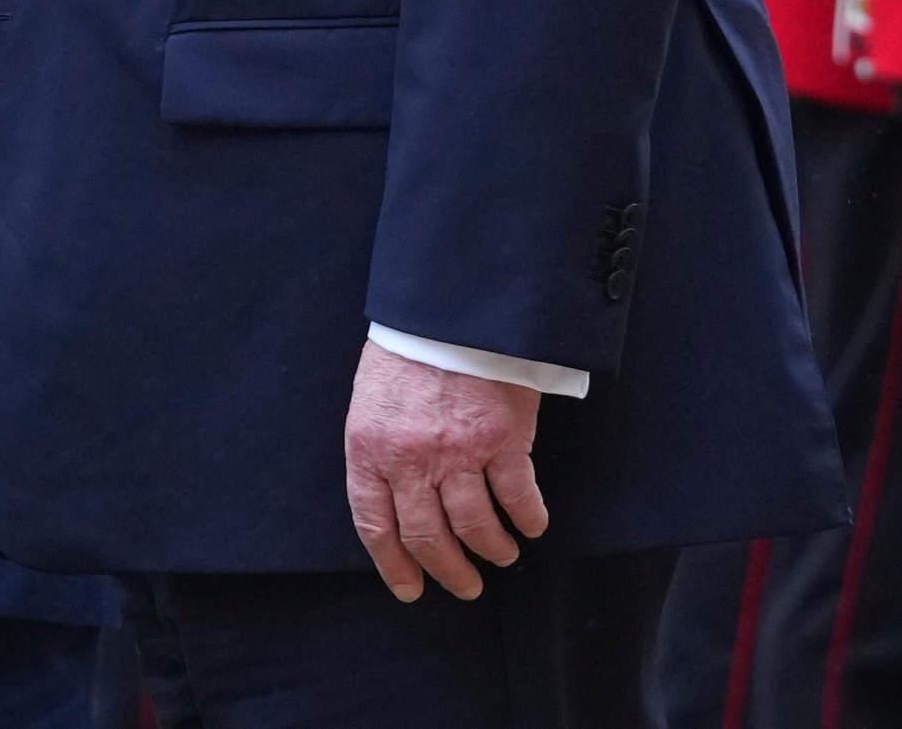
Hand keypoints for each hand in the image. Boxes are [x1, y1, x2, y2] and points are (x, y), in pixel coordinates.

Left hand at [343, 340, 546, 601]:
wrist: (447, 312)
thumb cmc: (406, 354)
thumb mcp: (370, 403)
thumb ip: (379, 452)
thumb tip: (394, 502)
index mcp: (369, 448)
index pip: (375, 524)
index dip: (394, 564)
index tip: (410, 589)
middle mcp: (411, 459)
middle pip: (429, 537)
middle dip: (449, 571)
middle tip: (464, 586)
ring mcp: (459, 453)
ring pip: (475, 527)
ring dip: (491, 550)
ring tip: (500, 556)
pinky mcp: (503, 441)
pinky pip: (518, 498)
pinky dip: (528, 520)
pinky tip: (532, 526)